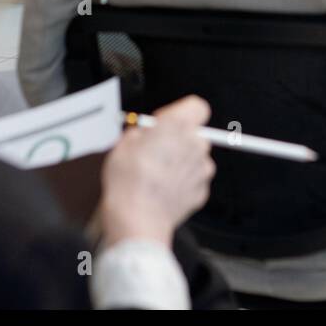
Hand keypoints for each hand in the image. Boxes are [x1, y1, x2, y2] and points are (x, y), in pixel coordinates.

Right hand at [98, 95, 214, 247]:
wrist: (138, 219)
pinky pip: (193, 180)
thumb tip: (144, 135)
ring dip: (180, 162)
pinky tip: (162, 190)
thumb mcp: (123, 144)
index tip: (163, 123)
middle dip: (178, 140)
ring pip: (195, 158)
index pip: (197, 106)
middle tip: (155, 151)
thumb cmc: (129, 181)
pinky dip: (182, 183)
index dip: (179, 112)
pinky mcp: (202, 191)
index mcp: (179, 125)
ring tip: (156, 174)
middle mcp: (196, 145)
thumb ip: (141, 133)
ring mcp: (202, 170)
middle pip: (194, 134)